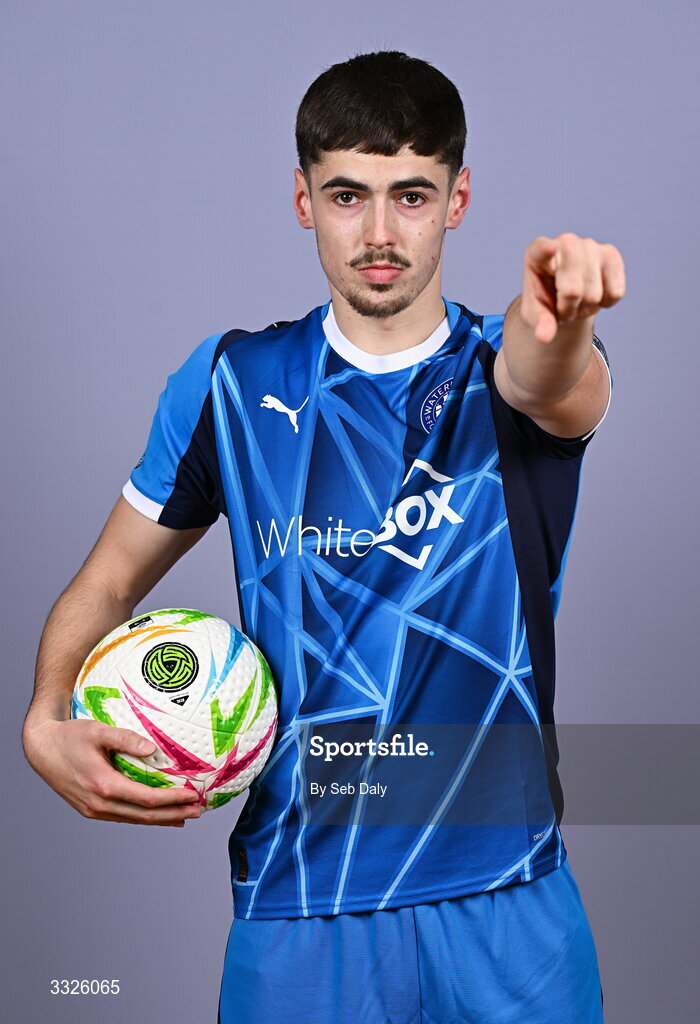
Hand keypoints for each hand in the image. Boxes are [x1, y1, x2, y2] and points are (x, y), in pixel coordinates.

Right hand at [23, 718, 201, 826]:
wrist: (41, 748)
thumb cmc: (70, 735)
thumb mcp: (98, 730)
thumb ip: (126, 739)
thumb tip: (153, 749)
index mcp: (103, 785)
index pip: (146, 799)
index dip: (172, 800)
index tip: (193, 795)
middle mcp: (99, 804)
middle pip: (144, 815)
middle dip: (174, 814)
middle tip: (199, 810)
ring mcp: (94, 809)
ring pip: (134, 819)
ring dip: (161, 818)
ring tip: (185, 815)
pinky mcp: (90, 809)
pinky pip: (123, 816)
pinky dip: (143, 816)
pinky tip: (157, 813)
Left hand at [521, 233, 625, 343]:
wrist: (566, 294)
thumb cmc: (547, 299)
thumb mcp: (536, 312)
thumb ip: (539, 322)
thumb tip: (545, 337)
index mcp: (536, 254)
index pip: (540, 250)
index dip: (546, 250)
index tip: (550, 248)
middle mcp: (565, 243)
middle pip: (572, 289)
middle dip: (568, 307)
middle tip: (562, 305)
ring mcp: (590, 245)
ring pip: (593, 294)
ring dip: (585, 306)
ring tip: (577, 299)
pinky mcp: (611, 254)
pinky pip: (615, 292)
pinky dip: (606, 302)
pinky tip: (596, 293)